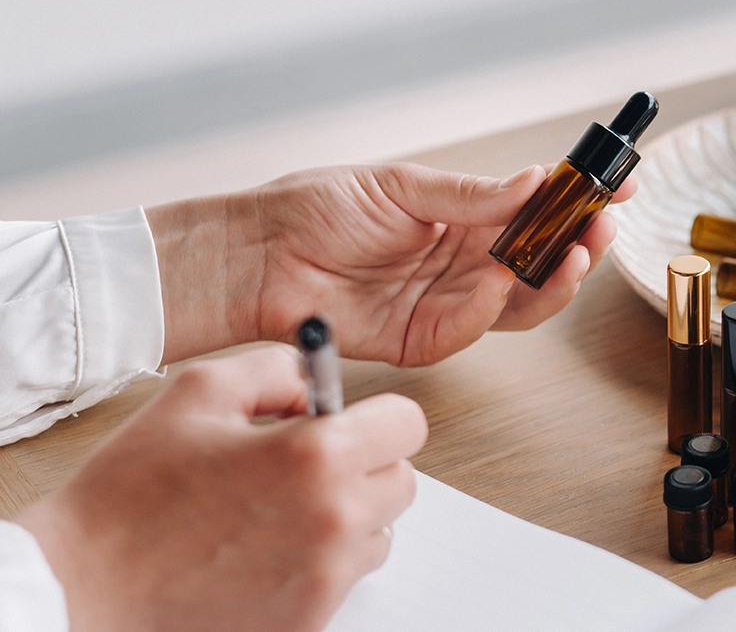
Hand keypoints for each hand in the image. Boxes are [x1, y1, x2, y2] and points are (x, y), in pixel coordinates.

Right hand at [16, 346, 426, 631]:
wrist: (84, 588)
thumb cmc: (131, 495)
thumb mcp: (198, 394)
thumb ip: (276, 371)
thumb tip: (316, 384)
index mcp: (315, 456)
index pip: (407, 424)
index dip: (375, 417)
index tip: (347, 423)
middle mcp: (334, 519)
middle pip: (401, 481)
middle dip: (364, 466)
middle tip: (306, 466)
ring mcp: (326, 577)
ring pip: (377, 533)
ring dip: (346, 517)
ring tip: (277, 511)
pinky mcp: (310, 619)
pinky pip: (343, 578)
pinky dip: (319, 562)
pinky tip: (263, 551)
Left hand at [148, 163, 634, 364]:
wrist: (257, 256)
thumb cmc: (316, 209)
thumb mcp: (401, 187)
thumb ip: (470, 194)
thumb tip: (535, 181)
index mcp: (462, 217)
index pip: (536, 211)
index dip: (579, 202)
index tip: (621, 187)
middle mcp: (462, 261)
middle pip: (540, 260)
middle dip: (580, 244)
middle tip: (605, 225)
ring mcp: (446, 301)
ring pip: (521, 302)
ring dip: (555, 281)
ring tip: (577, 254)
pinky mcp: (423, 338)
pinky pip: (473, 327)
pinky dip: (492, 306)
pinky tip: (501, 279)